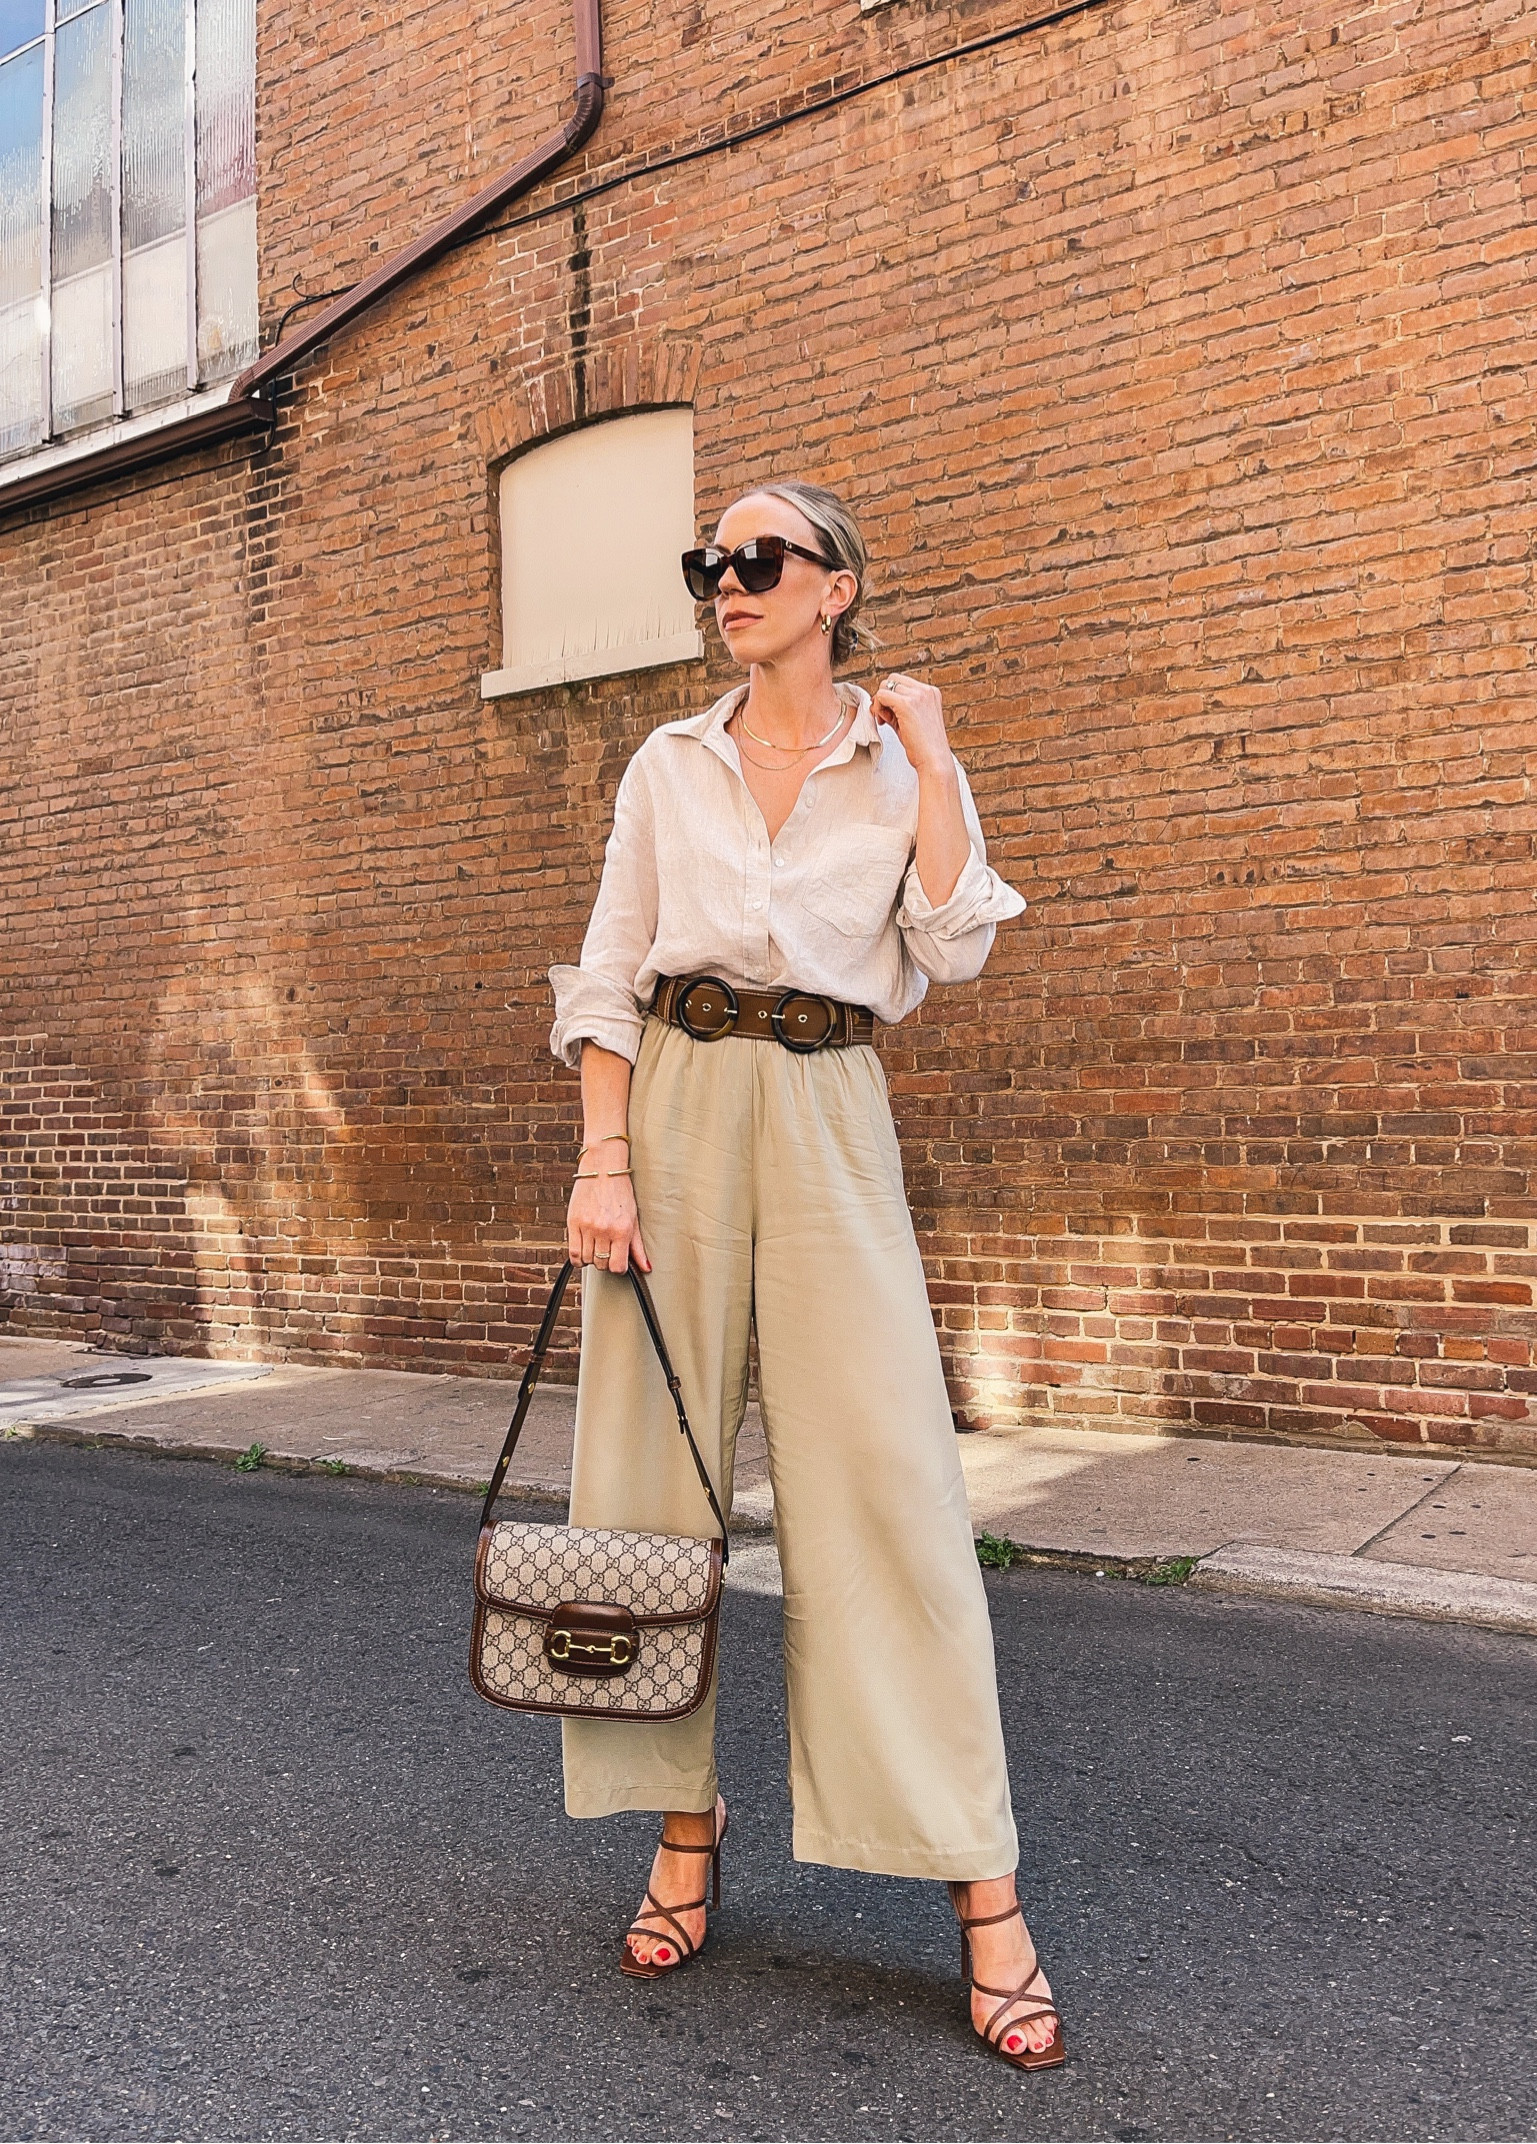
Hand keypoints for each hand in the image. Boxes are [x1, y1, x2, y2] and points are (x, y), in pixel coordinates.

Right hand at [567, 1159, 650, 1274]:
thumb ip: (638, 1246)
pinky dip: (578, 1258)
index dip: (618, 1268)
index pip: (617, 1266)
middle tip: (607, 1250)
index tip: (618, 1261)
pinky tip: (584, 1251)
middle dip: (605, 1261)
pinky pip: (572, 1253)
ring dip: (591, 1258)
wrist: (602, 1169)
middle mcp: (604, 1230)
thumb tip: (646, 1267)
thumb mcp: (633, 1218)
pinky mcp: (573, 1222)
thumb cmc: (620, 1192)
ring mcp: (587, 1227)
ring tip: (596, 1247)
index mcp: (622, 1230)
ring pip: (587, 1260)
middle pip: (601, 1264)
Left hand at [871, 672, 952, 780]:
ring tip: (885, 721)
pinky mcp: (907, 704)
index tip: (890, 715)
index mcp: (931, 693)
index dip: (892, 696)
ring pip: (885, 686)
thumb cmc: (924, 747)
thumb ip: (898, 709)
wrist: (934, 761)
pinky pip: (881, 695)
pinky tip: (883, 722)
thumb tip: (878, 701)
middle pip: (892, 679)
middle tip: (884, 717)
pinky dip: (878, 707)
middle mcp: (926, 691)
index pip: (903, 682)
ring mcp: (917, 696)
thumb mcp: (913, 721)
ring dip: (880, 703)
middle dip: (884, 696)